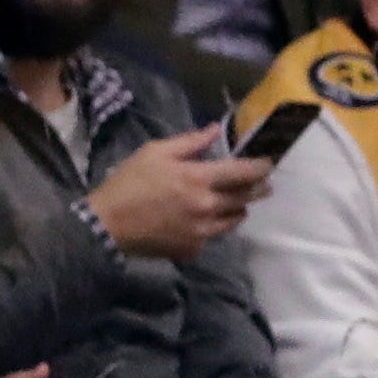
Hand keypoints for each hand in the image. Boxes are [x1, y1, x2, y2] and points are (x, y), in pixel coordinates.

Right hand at [86, 126, 271, 259]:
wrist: (108, 224)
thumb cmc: (129, 182)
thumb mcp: (154, 152)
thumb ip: (189, 142)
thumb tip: (215, 130)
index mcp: (197, 179)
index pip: (242, 173)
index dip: (260, 168)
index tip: (269, 165)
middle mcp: (207, 207)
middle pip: (245, 198)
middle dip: (257, 189)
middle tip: (264, 184)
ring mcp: (203, 231)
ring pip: (234, 219)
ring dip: (238, 208)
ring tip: (236, 201)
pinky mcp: (195, 248)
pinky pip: (214, 234)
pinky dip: (214, 224)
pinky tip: (203, 218)